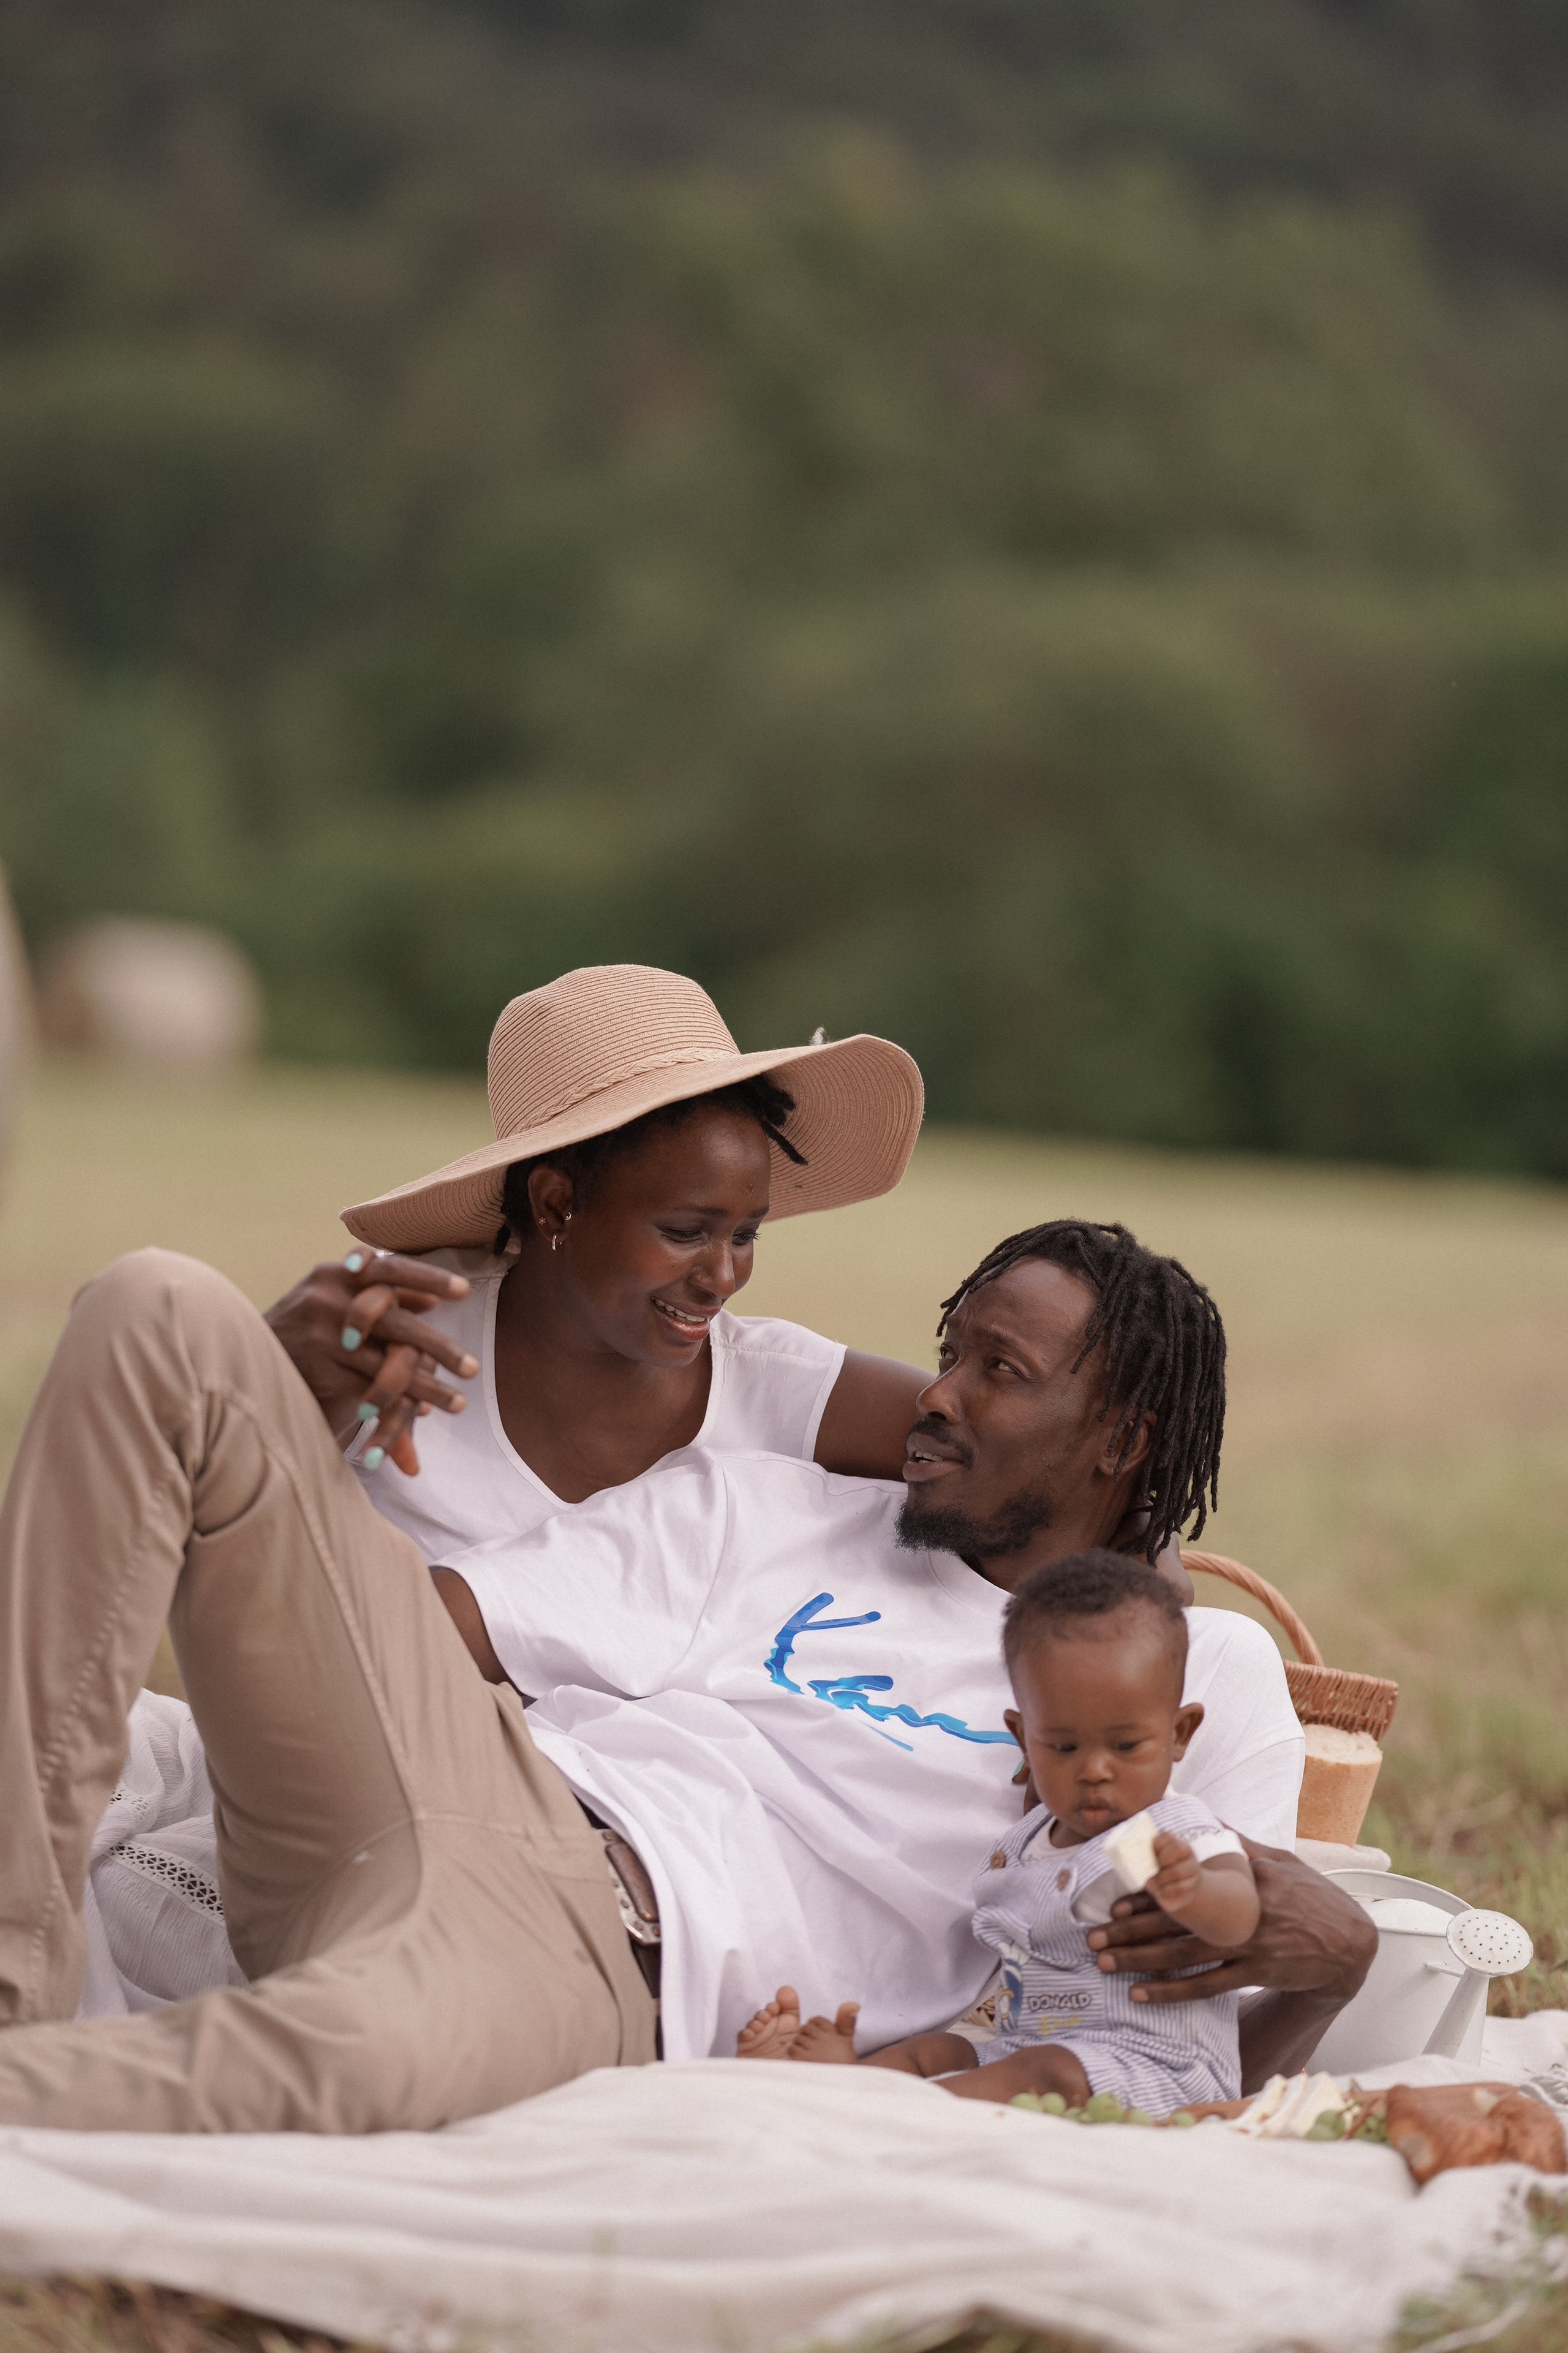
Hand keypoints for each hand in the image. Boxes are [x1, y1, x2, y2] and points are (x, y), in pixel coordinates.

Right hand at [264, 1252, 477, 1475]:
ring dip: (427, 1386)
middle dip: (440, 1347)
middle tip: (474, 1368)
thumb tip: (430, 1301)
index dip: (427, 1277)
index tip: (464, 1292)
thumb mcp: (335, 1299)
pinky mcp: (316, 1369)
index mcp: (336, 1273)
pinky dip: (396, 1403)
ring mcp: (320, 1334)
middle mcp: (327, 1298)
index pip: (389, 1268)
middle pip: (397, 1322)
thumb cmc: (305, 1327)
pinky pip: (368, 1389)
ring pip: (387, 1364)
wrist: (243, 1357)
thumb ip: (379, 1298)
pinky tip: (419, 1413)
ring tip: (457, 1403)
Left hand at [1088, 1834, 1376, 2006]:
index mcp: (1247, 1879)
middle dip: (1131, 1930)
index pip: (1187, 1884)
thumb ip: (1241, 1843)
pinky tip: (1142, 1994)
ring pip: (1184, 1956)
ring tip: (1106, 1962)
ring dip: (1141, 1961)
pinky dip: (1172, 1992)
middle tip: (1093, 1935)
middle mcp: (1244, 1913)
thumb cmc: (1311, 1896)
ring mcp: (1249, 1946)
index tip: (1113, 1901)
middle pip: (1177, 1922)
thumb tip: (1207, 1816)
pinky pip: (1206, 1986)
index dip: (1147, 1894)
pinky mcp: (1255, 1974)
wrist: (1349, 1945)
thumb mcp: (1281, 1859)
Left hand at [1145, 1830, 1200, 1918]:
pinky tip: (1161, 1892)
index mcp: (1176, 1843)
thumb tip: (1130, 1863)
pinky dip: (1166, 1891)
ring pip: (1177, 1871)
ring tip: (1155, 1882)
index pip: (1168, 1836)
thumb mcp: (1153, 1863)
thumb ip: (1145, 1859)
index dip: (1157, 1843)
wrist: (1179, 1892)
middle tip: (1156, 1867)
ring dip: (1161, 1878)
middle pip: (1177, 1848)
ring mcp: (1193, 1871)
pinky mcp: (1192, 1888)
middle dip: (1162, 1859)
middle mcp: (1188, 1855)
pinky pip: (1179, 1889)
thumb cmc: (1161, 1873)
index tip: (1151, 1852)